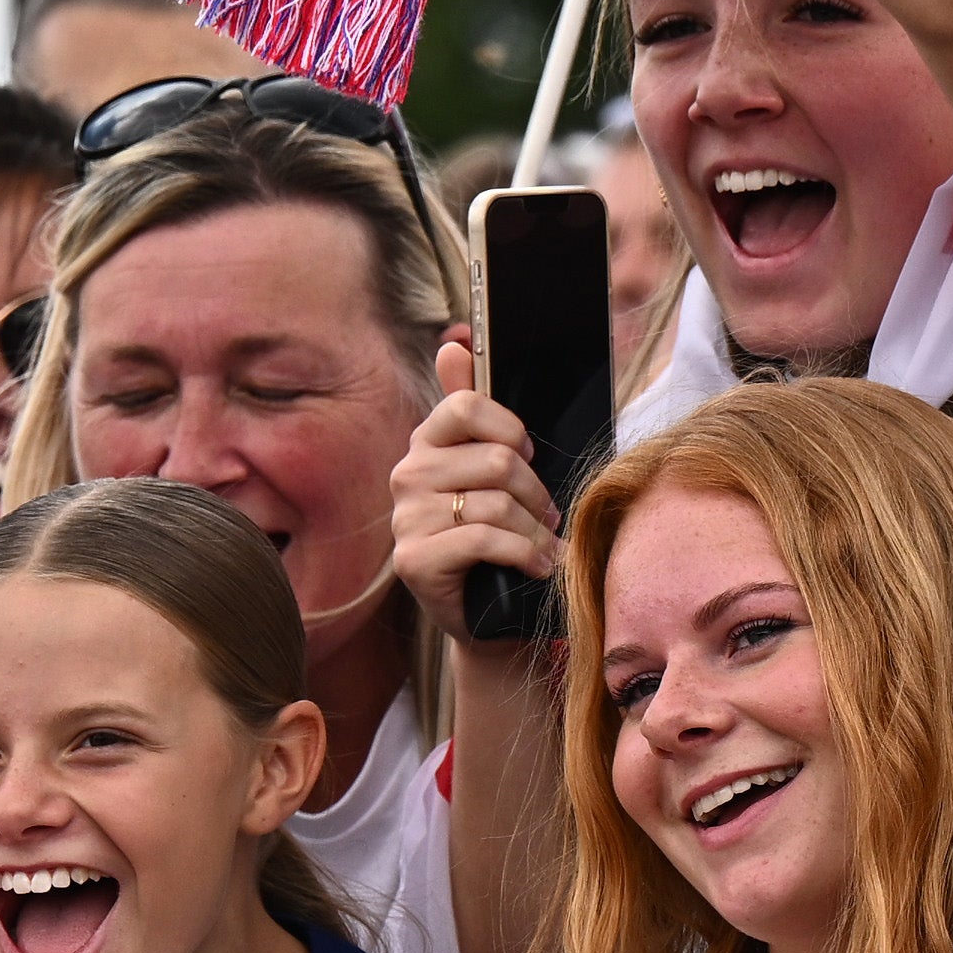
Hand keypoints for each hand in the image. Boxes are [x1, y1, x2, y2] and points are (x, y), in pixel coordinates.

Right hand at [390, 339, 562, 644]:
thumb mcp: (492, 469)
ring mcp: (405, 520)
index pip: (465, 406)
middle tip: (547, 516)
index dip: (509, 429)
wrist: (490, 611)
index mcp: (424, 444)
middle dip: (536, 493)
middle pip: (494, 459)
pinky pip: (485, 539)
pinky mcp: (414, 561)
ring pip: (495, 503)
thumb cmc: (498, 533)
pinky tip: (538, 566)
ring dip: (537, 530)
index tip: (527, 458)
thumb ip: (472, 408)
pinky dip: (526, 554)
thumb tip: (454, 340)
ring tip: (546, 545)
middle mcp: (406, 476)